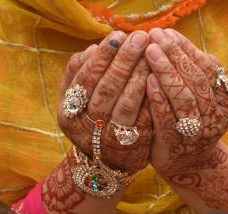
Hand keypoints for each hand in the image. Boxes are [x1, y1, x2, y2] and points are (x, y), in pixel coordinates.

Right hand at [58, 30, 152, 174]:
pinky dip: (152, 96)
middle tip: (140, 38)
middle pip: (107, 90)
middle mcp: (87, 129)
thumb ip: (77, 73)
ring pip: (127, 104)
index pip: (85, 79)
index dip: (102, 57)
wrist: (103, 164)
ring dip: (140, 76)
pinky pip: (144, 118)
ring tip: (151, 54)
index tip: (118, 36)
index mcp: (68, 113)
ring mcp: (111, 140)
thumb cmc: (89, 119)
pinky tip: (159, 77)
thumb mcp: (73, 99)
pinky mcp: (134, 146)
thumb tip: (92, 49)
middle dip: (124, 61)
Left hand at [145, 28, 227, 182]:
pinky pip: (169, 119)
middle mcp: (216, 116)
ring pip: (185, 98)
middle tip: (155, 37)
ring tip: (150, 53)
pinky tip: (147, 81)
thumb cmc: (189, 122)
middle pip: (197, 80)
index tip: (167, 33)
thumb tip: (169, 37)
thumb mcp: (199, 96)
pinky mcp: (178, 146)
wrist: (188, 164)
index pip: (209, 67)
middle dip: (175, 55)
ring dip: (167, 72)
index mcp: (226, 99)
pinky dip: (158, 98)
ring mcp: (198, 133)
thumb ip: (191, 72)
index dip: (187, 48)